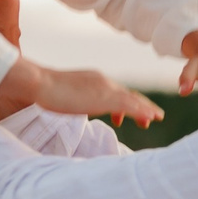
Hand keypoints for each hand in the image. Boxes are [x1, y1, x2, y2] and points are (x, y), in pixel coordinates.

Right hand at [0, 58, 164, 128]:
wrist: (40, 83)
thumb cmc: (45, 89)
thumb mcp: (65, 93)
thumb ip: (74, 97)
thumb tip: (72, 103)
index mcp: (95, 79)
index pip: (116, 92)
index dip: (127, 102)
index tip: (129, 115)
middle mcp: (103, 81)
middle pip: (128, 94)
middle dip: (142, 106)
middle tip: (154, 117)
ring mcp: (105, 89)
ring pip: (132, 100)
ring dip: (146, 109)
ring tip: (157, 118)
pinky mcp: (104, 98)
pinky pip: (129, 106)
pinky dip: (141, 112)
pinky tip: (150, 118)